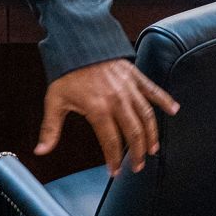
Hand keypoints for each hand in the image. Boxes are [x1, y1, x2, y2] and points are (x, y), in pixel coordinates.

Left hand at [34, 58, 178, 175]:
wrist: (77, 43)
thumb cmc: (66, 73)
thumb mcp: (54, 100)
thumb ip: (50, 128)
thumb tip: (40, 150)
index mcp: (98, 108)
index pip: (111, 141)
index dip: (114, 159)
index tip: (115, 172)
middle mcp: (117, 100)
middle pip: (134, 133)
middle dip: (137, 153)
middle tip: (137, 166)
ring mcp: (129, 88)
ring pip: (147, 116)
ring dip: (152, 135)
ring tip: (153, 149)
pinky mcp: (135, 76)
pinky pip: (153, 90)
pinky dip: (165, 100)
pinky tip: (174, 110)